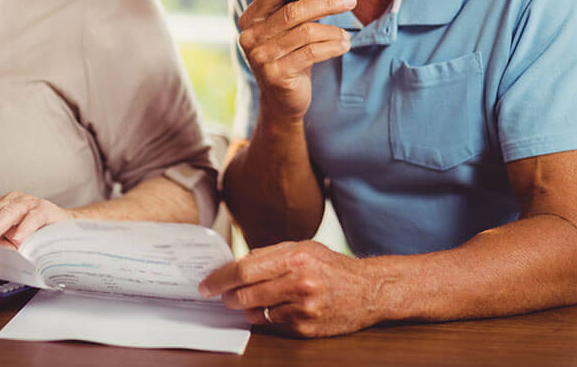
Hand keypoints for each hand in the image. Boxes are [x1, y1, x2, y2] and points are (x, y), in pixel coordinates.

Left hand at [0, 192, 75, 247]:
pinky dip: (25, 228)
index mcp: (0, 207)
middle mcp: (12, 201)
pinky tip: (19, 239)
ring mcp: (29, 203)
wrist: (65, 229)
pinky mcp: (45, 209)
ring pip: (8, 211)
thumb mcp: (11, 242)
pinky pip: (33, 217)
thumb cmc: (35, 236)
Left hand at [198, 241, 380, 336]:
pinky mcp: (306, 328)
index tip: (207, 284)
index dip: (221, 279)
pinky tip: (273, 309)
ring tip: (249, 300)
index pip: (245, 270)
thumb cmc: (332, 266)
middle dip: (228, 296)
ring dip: (247, 308)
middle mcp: (300, 283)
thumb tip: (236, 264)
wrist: (368, 290)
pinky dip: (266, 317)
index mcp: (295, 258)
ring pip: (256, 312)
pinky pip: (272, 325)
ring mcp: (304, 309)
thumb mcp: (303, 248)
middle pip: (247, 294)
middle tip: (221, 295)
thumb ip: (269, 254)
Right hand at [238, 0, 354, 118]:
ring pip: (305, 32)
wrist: (282, 100)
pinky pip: (311, 52)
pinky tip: (344, 45)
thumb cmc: (289, 56)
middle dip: (326, 3)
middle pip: (293, 11)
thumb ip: (292, 0)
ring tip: (348, 35)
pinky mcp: (276, 74)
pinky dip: (332, 46)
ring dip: (333, 31)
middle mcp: (250, 36)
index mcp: (250, 19)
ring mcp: (260, 57)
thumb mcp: (287, 28)